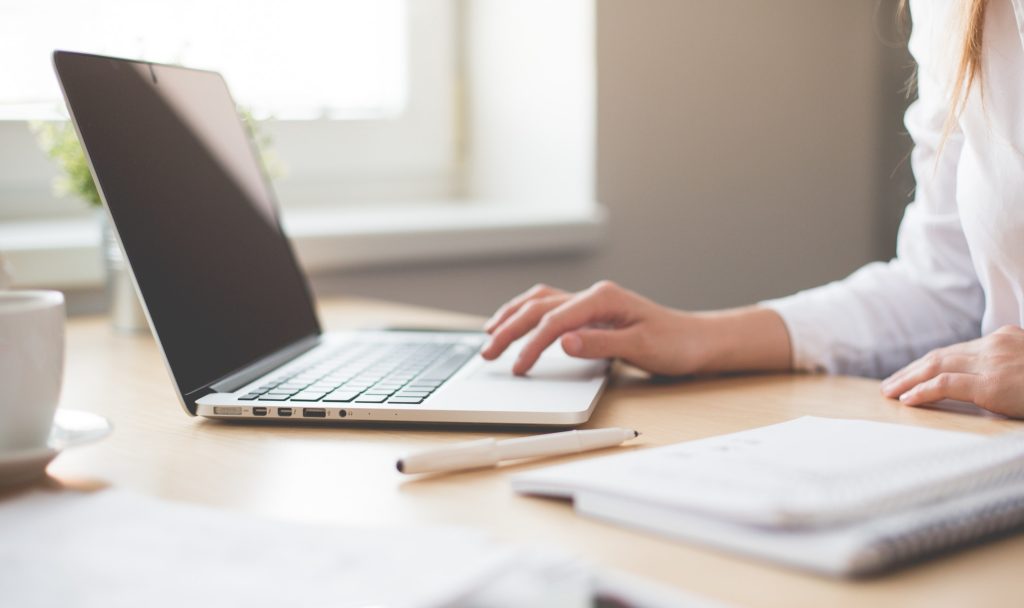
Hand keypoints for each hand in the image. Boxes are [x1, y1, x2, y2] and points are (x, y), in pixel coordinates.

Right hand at [481, 281, 702, 375]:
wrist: (696, 341)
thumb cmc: (675, 344)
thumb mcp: (641, 347)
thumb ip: (600, 344)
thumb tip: (563, 342)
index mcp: (603, 299)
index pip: (555, 321)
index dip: (532, 345)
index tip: (518, 368)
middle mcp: (594, 295)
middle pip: (539, 307)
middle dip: (509, 329)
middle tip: (487, 353)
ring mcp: (591, 302)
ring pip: (540, 302)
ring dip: (512, 316)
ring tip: (489, 334)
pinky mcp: (592, 313)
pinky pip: (550, 307)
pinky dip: (528, 315)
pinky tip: (517, 324)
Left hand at [880, 325, 1023, 416]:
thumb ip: (1006, 366)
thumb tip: (989, 382)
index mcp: (1004, 338)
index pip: (956, 350)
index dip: (928, 363)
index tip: (911, 374)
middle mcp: (994, 344)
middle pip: (941, 356)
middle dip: (911, 371)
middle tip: (890, 383)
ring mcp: (992, 362)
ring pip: (937, 366)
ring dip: (908, 380)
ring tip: (890, 392)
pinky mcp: (992, 384)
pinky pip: (946, 385)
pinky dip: (922, 391)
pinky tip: (907, 399)